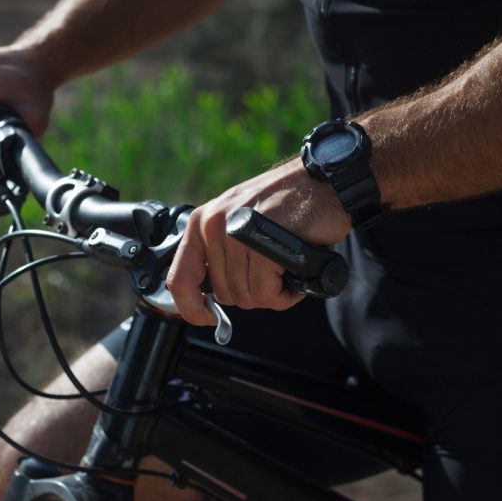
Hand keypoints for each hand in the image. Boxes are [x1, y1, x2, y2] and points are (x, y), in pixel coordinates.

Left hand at [166, 159, 351, 324]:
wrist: (322, 182)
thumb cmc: (285, 204)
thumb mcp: (238, 220)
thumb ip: (221, 253)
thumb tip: (212, 295)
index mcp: (202, 222)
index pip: (180, 278)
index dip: (191, 307)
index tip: (205, 318)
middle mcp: (214, 227)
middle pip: (225, 294)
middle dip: (254, 291)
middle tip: (274, 270)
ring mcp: (237, 236)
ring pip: (248, 296)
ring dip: (273, 292)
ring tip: (287, 266)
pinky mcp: (262, 246)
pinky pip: (267, 293)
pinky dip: (286, 293)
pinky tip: (295, 272)